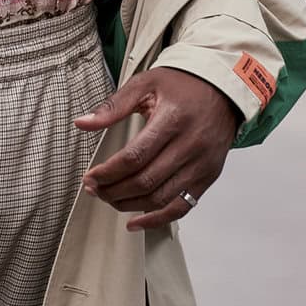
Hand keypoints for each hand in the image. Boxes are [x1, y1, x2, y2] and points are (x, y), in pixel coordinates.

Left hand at [75, 66, 241, 231]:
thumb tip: (82, 123)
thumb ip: (112, 106)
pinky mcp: (208, 176)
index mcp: (172, 120)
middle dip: (114, 190)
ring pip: (161, 198)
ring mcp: (202, 164)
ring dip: (130, 204)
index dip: (109, 172)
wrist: (223, 89)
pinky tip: (135, 222)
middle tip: (95, 189)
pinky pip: (182, 207)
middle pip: (146, 181)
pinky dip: (157, 219)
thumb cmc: (183, 85)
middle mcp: (190, 145)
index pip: (135, 157)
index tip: (90, 177)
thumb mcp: (145, 84)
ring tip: (110, 199)